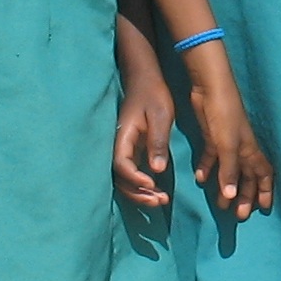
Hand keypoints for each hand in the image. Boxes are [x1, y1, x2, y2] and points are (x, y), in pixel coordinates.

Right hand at [112, 66, 176, 207]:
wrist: (145, 79)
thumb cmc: (153, 94)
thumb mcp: (160, 116)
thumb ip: (157, 142)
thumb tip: (157, 170)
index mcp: (122, 137)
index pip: (121, 165)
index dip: (135, 179)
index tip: (153, 185)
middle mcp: (119, 146)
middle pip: (120, 178)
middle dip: (138, 193)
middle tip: (159, 201)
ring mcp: (124, 148)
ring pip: (125, 179)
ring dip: (140, 192)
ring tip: (161, 200)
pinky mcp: (132, 149)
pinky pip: (131, 173)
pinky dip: (141, 185)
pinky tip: (157, 191)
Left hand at [188, 74, 274, 220]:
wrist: (210, 88)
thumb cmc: (224, 115)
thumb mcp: (227, 145)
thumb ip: (229, 171)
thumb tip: (231, 197)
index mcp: (251, 150)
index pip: (264, 174)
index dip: (266, 191)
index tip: (264, 208)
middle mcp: (241, 148)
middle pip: (247, 177)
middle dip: (245, 196)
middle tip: (238, 215)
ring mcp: (226, 143)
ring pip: (229, 170)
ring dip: (225, 186)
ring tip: (220, 204)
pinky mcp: (211, 137)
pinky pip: (212, 158)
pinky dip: (208, 169)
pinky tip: (200, 179)